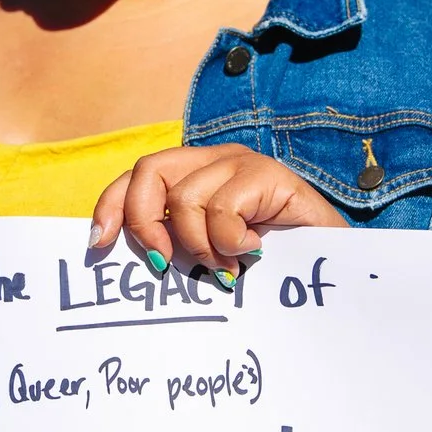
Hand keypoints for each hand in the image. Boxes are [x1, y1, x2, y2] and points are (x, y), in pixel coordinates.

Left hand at [89, 144, 347, 281]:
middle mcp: (213, 162)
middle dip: (144, 221)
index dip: (111, 206)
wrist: (332, 269)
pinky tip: (252, 251)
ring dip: (200, 245)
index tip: (99, 245)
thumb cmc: (267, 268)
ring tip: (227, 267)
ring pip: (186, 197)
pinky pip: (223, 206)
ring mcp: (241, 163)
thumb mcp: (208, 257)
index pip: (136, 178)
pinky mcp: (269, 174)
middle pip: (149, 171)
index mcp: (192, 179)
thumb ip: (174, 248)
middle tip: (165, 265)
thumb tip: (116, 258)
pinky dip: (229, 240)